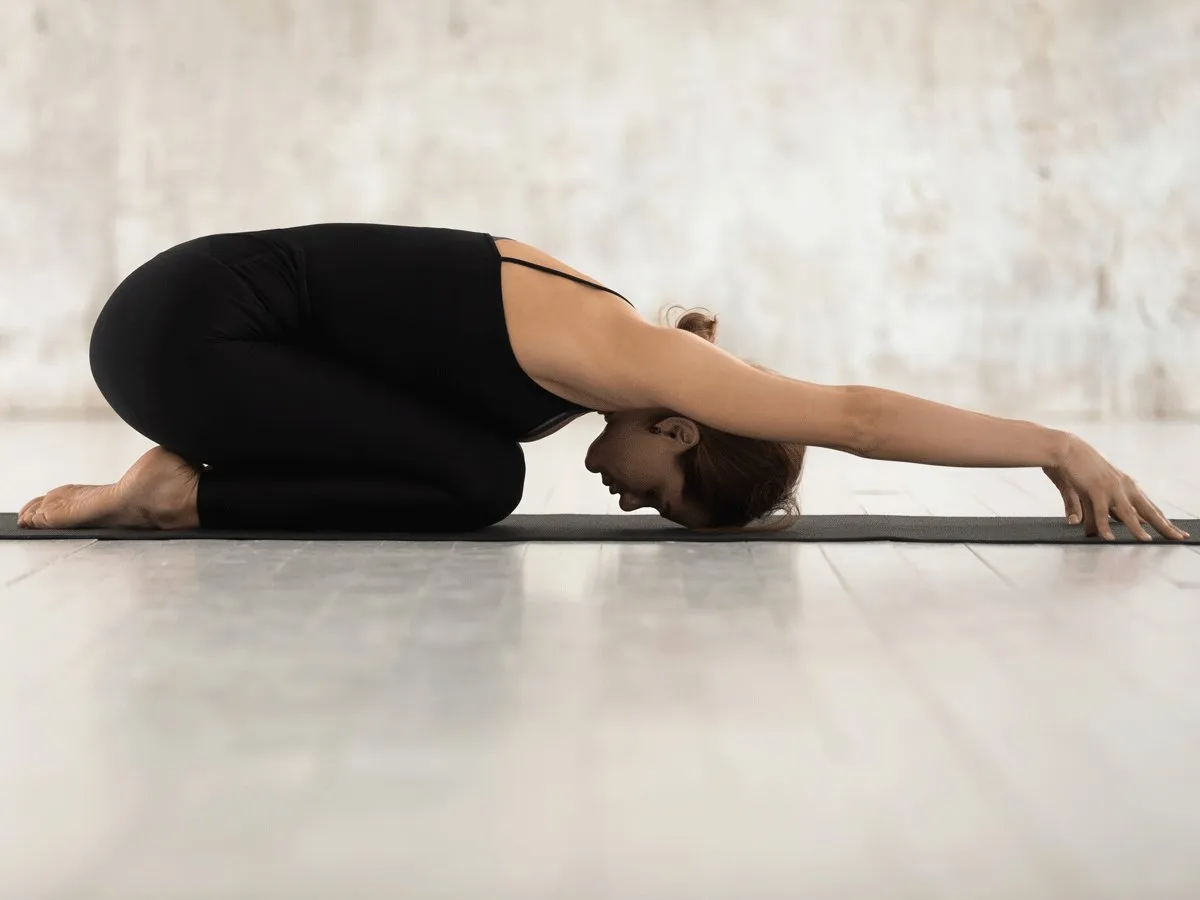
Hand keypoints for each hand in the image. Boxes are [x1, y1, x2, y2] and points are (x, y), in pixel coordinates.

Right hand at [1042, 434, 1188, 540]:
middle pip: (1148, 510)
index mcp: (1127, 486)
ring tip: (1146, 540)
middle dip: (1164, 526)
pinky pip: (1102, 511)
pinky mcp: (1096, 488)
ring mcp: (1112, 487)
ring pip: (1128, 512)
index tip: (1176, 531)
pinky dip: (1104, 526)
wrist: (1066, 449)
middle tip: (1180, 537)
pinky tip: (1109, 537)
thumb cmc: (1078, 468)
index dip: (1163, 520)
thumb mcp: (1088, 493)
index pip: (1150, 507)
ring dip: (1137, 528)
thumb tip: (1090, 529)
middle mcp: (1124, 487)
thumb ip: (1091, 512)